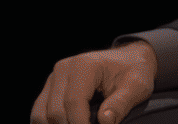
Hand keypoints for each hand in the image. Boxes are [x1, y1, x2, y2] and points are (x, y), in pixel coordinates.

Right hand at [30, 39, 157, 123]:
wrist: (129, 59)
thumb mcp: (137, 85)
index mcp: (84, 66)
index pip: (74, 102)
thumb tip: (104, 121)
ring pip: (42, 115)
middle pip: (55, 111)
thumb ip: (121, 103)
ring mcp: (54, 78)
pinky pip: (40, 112)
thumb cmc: (134, 71)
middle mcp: (63, 69)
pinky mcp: (50, 88)